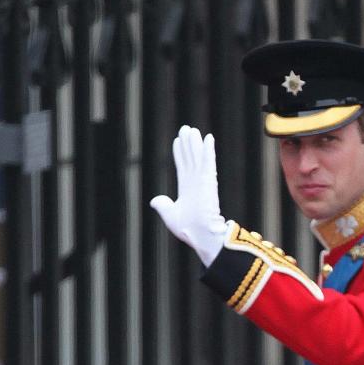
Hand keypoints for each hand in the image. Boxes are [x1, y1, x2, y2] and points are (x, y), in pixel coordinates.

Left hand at [150, 125, 227, 265]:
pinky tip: (208, 138)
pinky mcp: (209, 181)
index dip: (180, 154)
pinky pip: (208, 162)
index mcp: (187, 191)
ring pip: (198, 157)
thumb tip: (155, 200)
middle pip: (190, 158)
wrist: (200, 235)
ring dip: (195, 143)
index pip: (183, 167)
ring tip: (193, 129)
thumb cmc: (188, 229)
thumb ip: (163, 206)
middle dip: (188, 144)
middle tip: (186, 129)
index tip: (178, 142)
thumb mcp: (170, 216)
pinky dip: (208, 150)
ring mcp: (202, 181)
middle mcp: (195, 183)